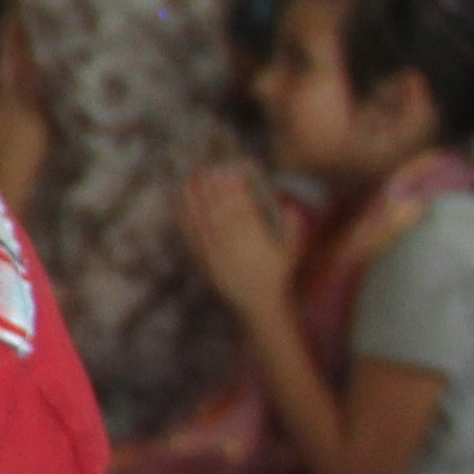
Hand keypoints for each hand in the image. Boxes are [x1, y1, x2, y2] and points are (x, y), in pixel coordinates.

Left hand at [178, 163, 294, 317]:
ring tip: (192, 178)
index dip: (237, 189)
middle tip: (209, 167)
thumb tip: (290, 205)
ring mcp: (218, 253)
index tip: (232, 171)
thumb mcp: (291, 253)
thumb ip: (292, 229)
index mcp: (257, 240)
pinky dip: (186, 219)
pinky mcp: (205, 260)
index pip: (245, 209)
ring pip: (206, 221)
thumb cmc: (276, 277)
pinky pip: (193, 237)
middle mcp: (236, 245)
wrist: (259, 305)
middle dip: (216, 188)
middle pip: (223, 211)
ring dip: (198, 198)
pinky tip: (180, 205)